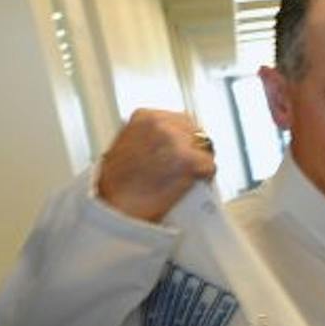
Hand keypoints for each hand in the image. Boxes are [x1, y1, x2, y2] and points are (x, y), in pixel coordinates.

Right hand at [96, 109, 215, 222]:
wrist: (114, 209)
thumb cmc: (117, 184)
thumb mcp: (127, 145)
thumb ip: (149, 136)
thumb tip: (171, 138)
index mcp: (144, 116)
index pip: (181, 120)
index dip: (184, 139)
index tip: (180, 152)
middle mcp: (161, 123)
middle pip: (196, 132)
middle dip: (194, 149)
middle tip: (186, 168)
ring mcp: (176, 141)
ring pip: (206, 149)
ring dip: (201, 163)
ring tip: (186, 177)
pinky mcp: (190, 161)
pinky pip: (210, 166)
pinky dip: (206, 177)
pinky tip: (192, 185)